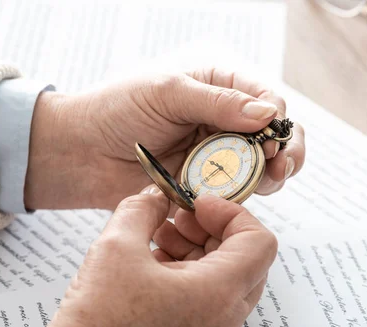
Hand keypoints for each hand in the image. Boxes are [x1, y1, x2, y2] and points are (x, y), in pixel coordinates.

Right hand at [17, 188, 277, 326]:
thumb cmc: (98, 321)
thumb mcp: (117, 245)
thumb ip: (143, 208)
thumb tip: (157, 196)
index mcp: (218, 294)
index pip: (259, 242)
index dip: (232, 213)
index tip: (199, 205)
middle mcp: (225, 320)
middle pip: (246, 260)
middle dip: (213, 230)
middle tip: (180, 217)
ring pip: (227, 280)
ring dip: (200, 251)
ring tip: (160, 237)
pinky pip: (210, 301)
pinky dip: (191, 275)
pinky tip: (155, 262)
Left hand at [24, 68, 305, 209]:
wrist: (80, 152)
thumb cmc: (116, 109)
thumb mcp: (166, 92)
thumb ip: (216, 103)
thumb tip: (266, 115)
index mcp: (218, 88)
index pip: (266, 100)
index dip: (276, 121)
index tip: (270, 139)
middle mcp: (222, 121)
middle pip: (274, 136)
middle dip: (285, 150)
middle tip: (280, 165)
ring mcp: (215, 156)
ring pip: (261, 167)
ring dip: (270, 175)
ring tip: (267, 181)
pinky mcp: (204, 187)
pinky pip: (236, 194)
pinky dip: (244, 197)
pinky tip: (236, 199)